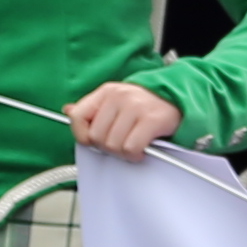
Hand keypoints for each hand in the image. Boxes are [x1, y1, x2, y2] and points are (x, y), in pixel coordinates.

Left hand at [66, 80, 185, 160]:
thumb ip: (92, 109)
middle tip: (120, 145)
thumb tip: (67, 111)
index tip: (93, 142)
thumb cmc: (145, 105)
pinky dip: (135, 155)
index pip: (78, 117)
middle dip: (107, 147)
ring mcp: (135, 107)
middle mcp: (118, 97)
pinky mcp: (151, 120)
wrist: (178, 100)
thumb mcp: (116, 102)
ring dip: (123, 153)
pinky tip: (141, 150)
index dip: (83, 136)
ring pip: (113, 145)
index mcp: (106, 92)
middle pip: (96, 137)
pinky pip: (131, 148)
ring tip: (132, 147)